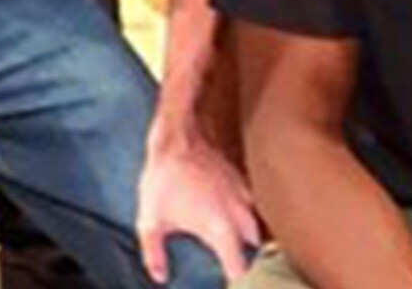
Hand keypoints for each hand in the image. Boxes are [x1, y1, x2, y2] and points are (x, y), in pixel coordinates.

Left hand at [139, 134, 262, 282]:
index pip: (241, 268)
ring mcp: (246, 196)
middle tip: (239, 270)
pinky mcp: (245, 183)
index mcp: (221, 230)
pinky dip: (251, 219)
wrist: (178, 138)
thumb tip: (160, 277)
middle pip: (258, 250)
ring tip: (243, 251)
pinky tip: (238, 222)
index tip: (232, 286)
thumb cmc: (164, 180)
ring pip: (261, 227)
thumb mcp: (150, 221)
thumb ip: (154, 254)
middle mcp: (241, 215)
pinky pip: (256, 208)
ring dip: (254, 240)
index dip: (239, 283)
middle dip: (252, 262)